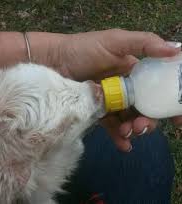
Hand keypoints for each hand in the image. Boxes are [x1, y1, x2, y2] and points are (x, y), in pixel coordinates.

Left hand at [58, 29, 180, 151]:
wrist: (54, 62)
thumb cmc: (83, 49)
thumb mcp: (115, 41)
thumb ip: (144, 43)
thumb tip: (176, 51)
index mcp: (134, 72)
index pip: (156, 89)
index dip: (167, 104)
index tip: (177, 119)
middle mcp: (125, 87)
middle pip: (144, 109)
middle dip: (147, 120)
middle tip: (141, 126)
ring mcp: (111, 101)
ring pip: (129, 120)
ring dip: (132, 130)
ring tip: (127, 133)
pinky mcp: (96, 111)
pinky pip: (111, 126)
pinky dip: (118, 137)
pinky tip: (123, 145)